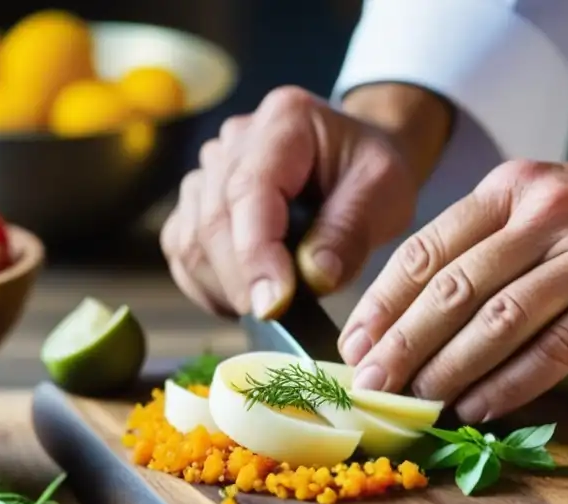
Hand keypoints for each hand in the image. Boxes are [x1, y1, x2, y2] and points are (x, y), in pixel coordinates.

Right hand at [160, 86, 419, 318]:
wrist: (354, 164)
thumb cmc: (370, 174)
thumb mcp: (384, 194)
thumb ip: (350, 232)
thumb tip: (314, 278)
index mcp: (284, 121)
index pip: (250, 190)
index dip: (256, 253)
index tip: (273, 305)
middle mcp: (234, 140)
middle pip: (214, 220)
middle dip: (243, 282)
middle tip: (280, 318)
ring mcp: (208, 170)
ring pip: (192, 241)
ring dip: (225, 288)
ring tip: (271, 307)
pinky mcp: (195, 204)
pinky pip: (183, 252)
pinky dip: (208, 287)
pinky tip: (246, 299)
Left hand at [336, 153, 567, 422]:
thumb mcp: (553, 201)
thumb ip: (494, 244)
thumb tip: (425, 315)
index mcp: (513, 191)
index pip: (426, 250)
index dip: (382, 303)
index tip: (354, 346)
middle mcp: (545, 216)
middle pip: (451, 290)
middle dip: (400, 345)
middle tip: (369, 387)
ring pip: (495, 323)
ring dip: (445, 372)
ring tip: (413, 406)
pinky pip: (550, 352)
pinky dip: (507, 386)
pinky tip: (477, 411)